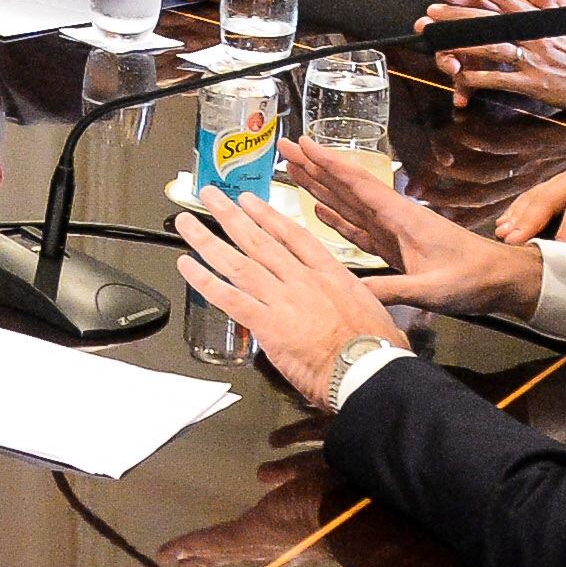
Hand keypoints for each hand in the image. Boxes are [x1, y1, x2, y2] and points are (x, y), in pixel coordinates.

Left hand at [175, 180, 394, 404]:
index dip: (268, 216)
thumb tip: (349, 306)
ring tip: (188, 222)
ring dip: (208, 240)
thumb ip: (353, 301)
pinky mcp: (267, 324)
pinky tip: (187, 266)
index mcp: (331, 275)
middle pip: (259, 241)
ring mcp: (283, 300)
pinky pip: (228, 297)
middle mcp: (302, 280)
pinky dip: (204, 280)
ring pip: (238, 262)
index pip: (293, 236)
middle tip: (211, 196)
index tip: (250, 201)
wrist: (369, 370)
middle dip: (231, 215)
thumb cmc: (378, 350)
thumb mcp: (374, 311)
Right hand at [281, 138, 539, 318]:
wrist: (500, 280)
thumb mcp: (432, 289)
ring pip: (348, 203)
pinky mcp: (394, 247)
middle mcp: (392, 217)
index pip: (357, 184)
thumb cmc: (472, 279)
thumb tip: (349, 294)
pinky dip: (336, 217)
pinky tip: (319, 209)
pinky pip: (357, 227)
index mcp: (400, 217)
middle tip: (284, 146)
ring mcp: (392, 231)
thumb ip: (392, 290)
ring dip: (321, 186)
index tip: (302, 142)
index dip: (328, 163)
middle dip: (315, 166)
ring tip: (294, 170)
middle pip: (346, 186)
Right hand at [496, 150, 565, 245]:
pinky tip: (504, 222)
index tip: (559, 246)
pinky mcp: (555, 180)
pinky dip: (516, 208)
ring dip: (518, 214)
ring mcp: (563, 176)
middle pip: (549, 196)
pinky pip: (532, 193)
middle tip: (513, 241)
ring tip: (502, 234)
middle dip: (530, 219)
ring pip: (536, 194)